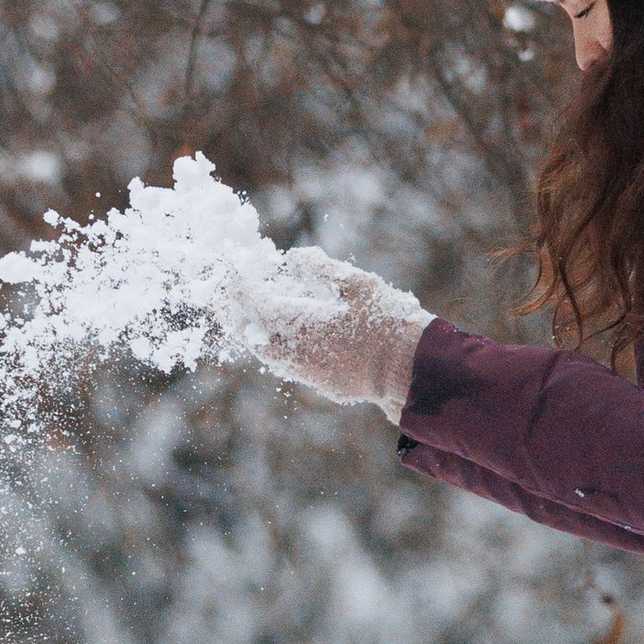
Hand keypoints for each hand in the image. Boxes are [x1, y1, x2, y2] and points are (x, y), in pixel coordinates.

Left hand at [230, 248, 429, 418]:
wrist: (414, 370)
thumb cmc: (390, 321)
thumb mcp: (359, 284)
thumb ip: (322, 269)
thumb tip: (292, 257)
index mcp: (304, 324)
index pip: (257, 306)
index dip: (242, 289)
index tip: (237, 275)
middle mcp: (298, 353)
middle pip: (253, 337)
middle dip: (237, 317)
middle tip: (229, 299)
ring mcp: (309, 373)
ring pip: (268, 356)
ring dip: (256, 336)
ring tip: (251, 318)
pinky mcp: (323, 385)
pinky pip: (289, 367)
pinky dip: (277, 350)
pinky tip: (283, 339)